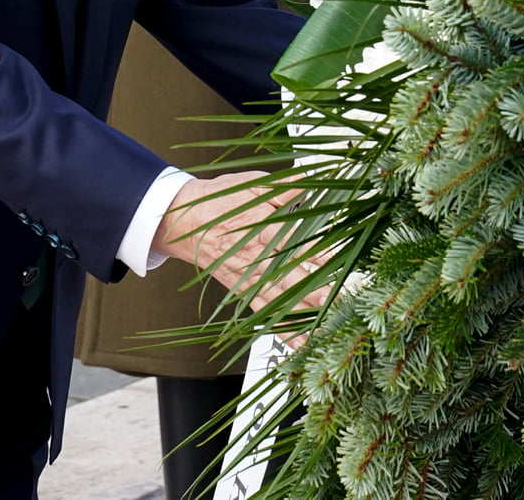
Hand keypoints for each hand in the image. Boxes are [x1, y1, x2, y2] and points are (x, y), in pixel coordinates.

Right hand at [154, 171, 329, 321]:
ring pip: (279, 299)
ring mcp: (249, 278)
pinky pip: (265, 313)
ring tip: (327, 325)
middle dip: (314, 288)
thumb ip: (282, 187)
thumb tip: (308, 181)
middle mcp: (255, 257)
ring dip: (303, 312)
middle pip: (288, 275)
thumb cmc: (220, 199)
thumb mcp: (250, 184)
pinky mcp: (243, 292)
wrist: (185, 221)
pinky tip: (301, 343)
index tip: (335, 259)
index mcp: (259, 227)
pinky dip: (283, 330)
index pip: (291, 241)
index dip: (313, 251)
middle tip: (338, 298)